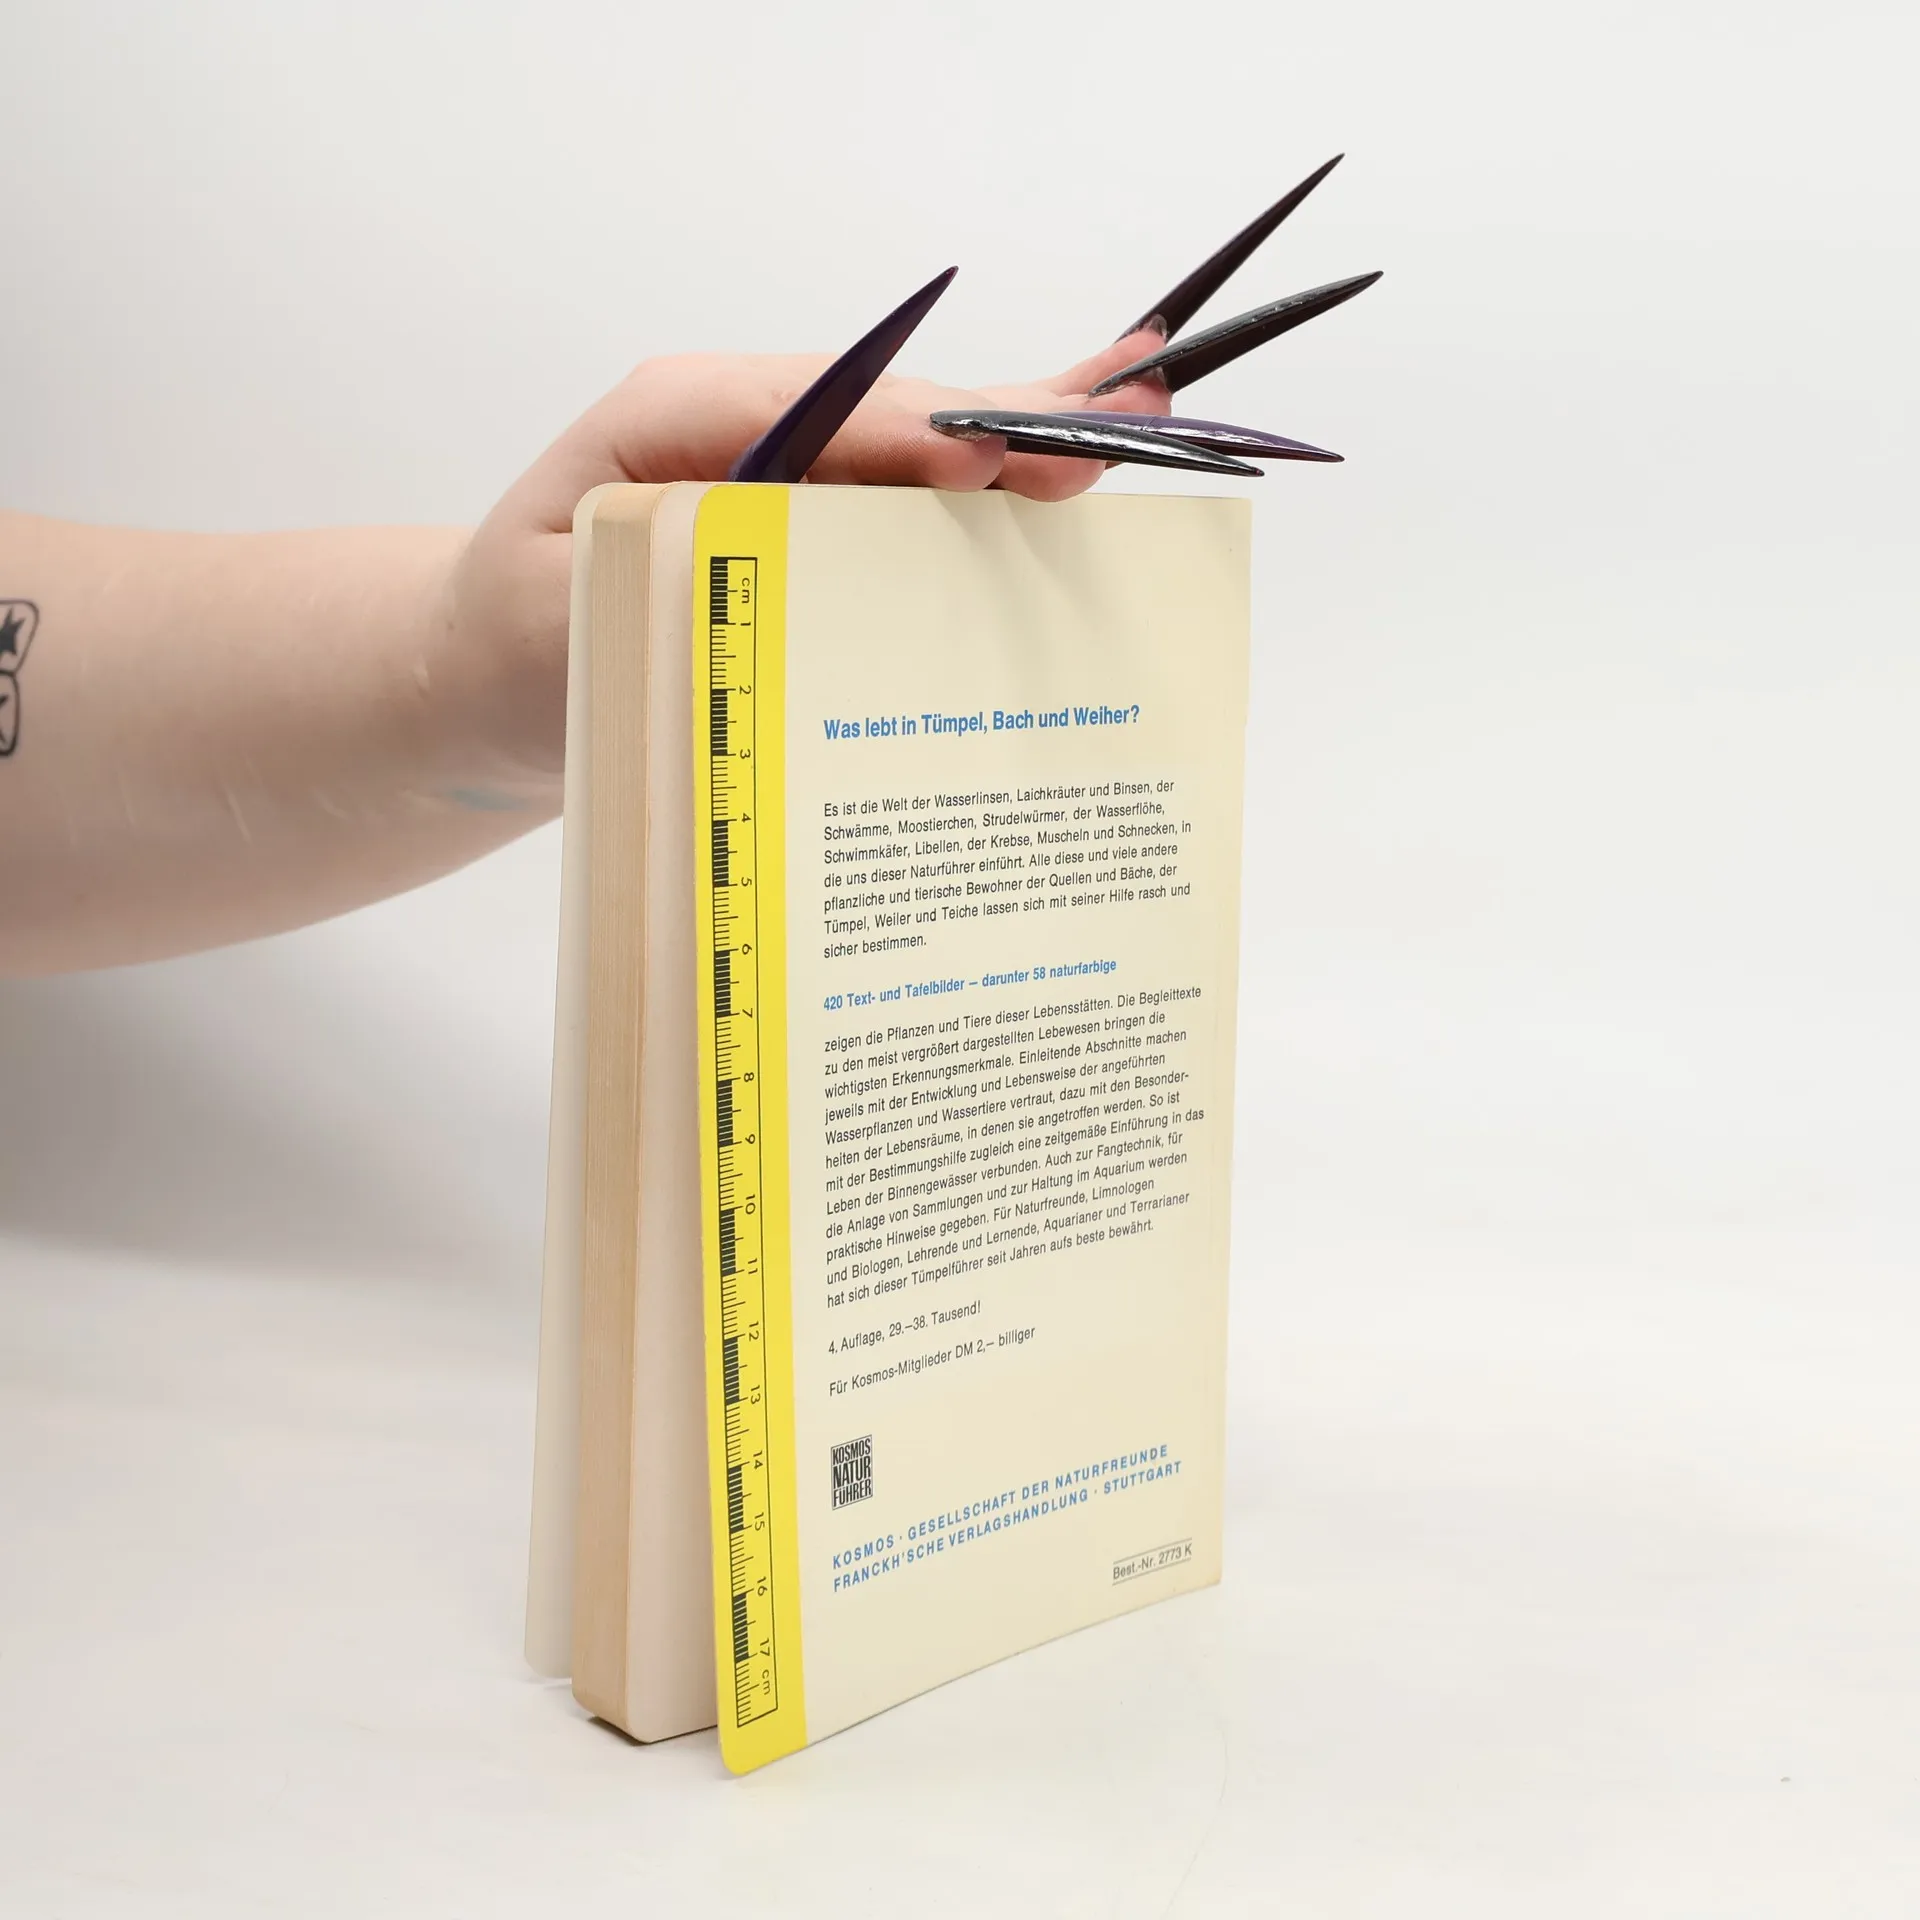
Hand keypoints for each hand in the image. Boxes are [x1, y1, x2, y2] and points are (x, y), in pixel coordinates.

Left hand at [447, 330, 1169, 774]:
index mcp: (687, 420)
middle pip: (905, 424)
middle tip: (1134, 414)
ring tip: (1136, 440)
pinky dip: (988, 534)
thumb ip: (671, 575)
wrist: (474, 696)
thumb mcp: (565, 614)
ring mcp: (791, 494)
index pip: (829, 407)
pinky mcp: (811, 555)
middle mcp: (754, 439)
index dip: (928, 430)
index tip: (1009, 454)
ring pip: (924, 476)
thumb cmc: (510, 651)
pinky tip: (1069, 513)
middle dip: (1015, 430)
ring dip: (1024, 472)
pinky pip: (909, 537)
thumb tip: (808, 560)